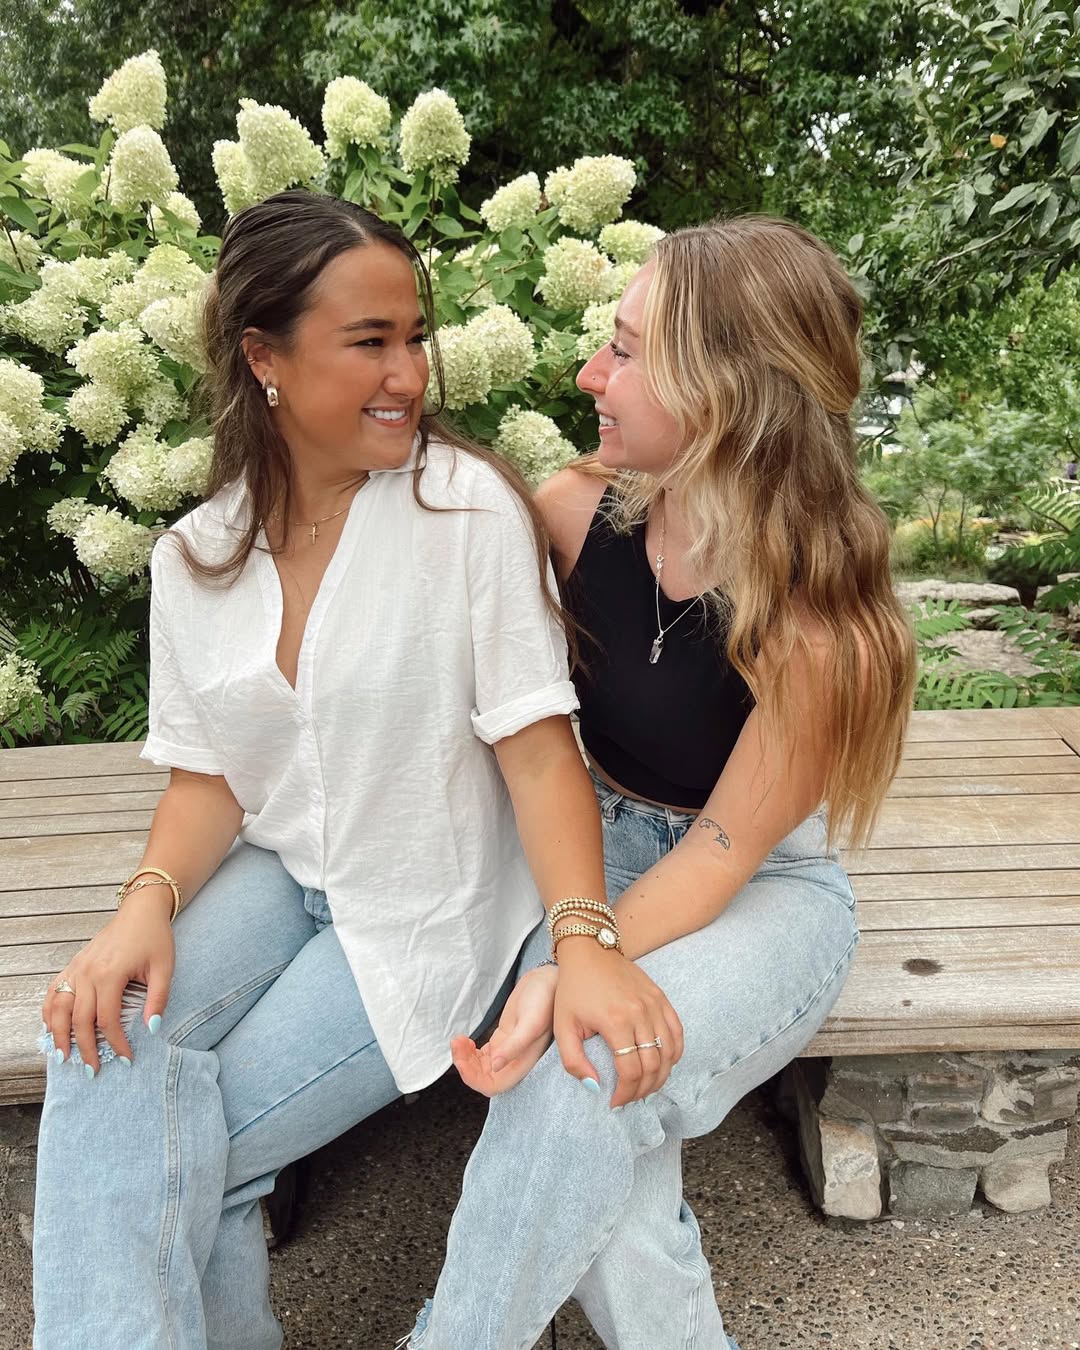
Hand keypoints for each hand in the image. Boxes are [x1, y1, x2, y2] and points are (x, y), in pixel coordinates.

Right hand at [41, 890, 174, 1071]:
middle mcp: (87, 972)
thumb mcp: (165, 967)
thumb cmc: (154, 937)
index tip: (126, 1059)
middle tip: (92, 1071)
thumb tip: (152, 1028)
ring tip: (64, 1057)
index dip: (115, 1043)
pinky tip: (52, 1028)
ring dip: (59, 1034)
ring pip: (58, 1008)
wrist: (140, 911)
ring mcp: (76, 968)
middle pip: (79, 1020)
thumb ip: (158, 998)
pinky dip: (49, 1012)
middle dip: (85, 1048)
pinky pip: (54, 992)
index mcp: (110, 974)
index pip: (107, 1019)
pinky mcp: (73, 965)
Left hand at [452, 964, 558, 1096]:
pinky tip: (465, 1039)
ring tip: (459, 1039)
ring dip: (465, 1057)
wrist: (547, 980)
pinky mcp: (502, 1039)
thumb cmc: (544, 999)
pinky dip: (469, 1050)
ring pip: (480, 1066)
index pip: (495, 1085)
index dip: (475, 1079)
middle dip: (466, 1066)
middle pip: (484, 1077)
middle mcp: (514, 1060)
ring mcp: (507, 1050)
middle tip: (457, 1044)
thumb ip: (515, 1045)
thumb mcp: (531, 1021)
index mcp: (523, 1062)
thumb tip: (495, 1066)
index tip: (461, 1061)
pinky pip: (482, 1055)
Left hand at [553, 939, 683, 1107]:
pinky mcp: (661, 997)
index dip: (626, 1093)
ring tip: (645, 1087)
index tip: (615, 1102)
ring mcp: (654, 1004)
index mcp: (615, 1021)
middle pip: (653, 1065)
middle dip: (643, 1089)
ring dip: (661, 1076)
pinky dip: (674, 1053)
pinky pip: (677, 1032)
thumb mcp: (563, 1026)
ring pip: (669, 1052)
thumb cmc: (573, 988)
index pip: (631, 1070)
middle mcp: (640, 1013)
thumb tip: (595, 1087)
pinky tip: (663, 1064)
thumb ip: (573, 1061)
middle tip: (630, 1099)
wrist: (589, 950)